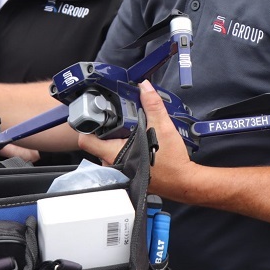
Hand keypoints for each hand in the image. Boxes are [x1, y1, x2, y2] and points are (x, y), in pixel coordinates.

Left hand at [78, 81, 194, 199]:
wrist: (183, 181)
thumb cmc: (172, 163)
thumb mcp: (162, 127)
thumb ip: (152, 105)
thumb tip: (144, 87)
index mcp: (114, 154)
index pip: (86, 140)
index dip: (86, 124)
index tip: (93, 113)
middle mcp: (113, 164)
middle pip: (96, 142)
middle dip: (104, 127)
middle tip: (114, 115)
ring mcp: (119, 169)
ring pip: (106, 148)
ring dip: (113, 137)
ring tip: (126, 126)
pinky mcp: (126, 171)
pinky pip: (116, 155)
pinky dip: (121, 145)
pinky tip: (133, 138)